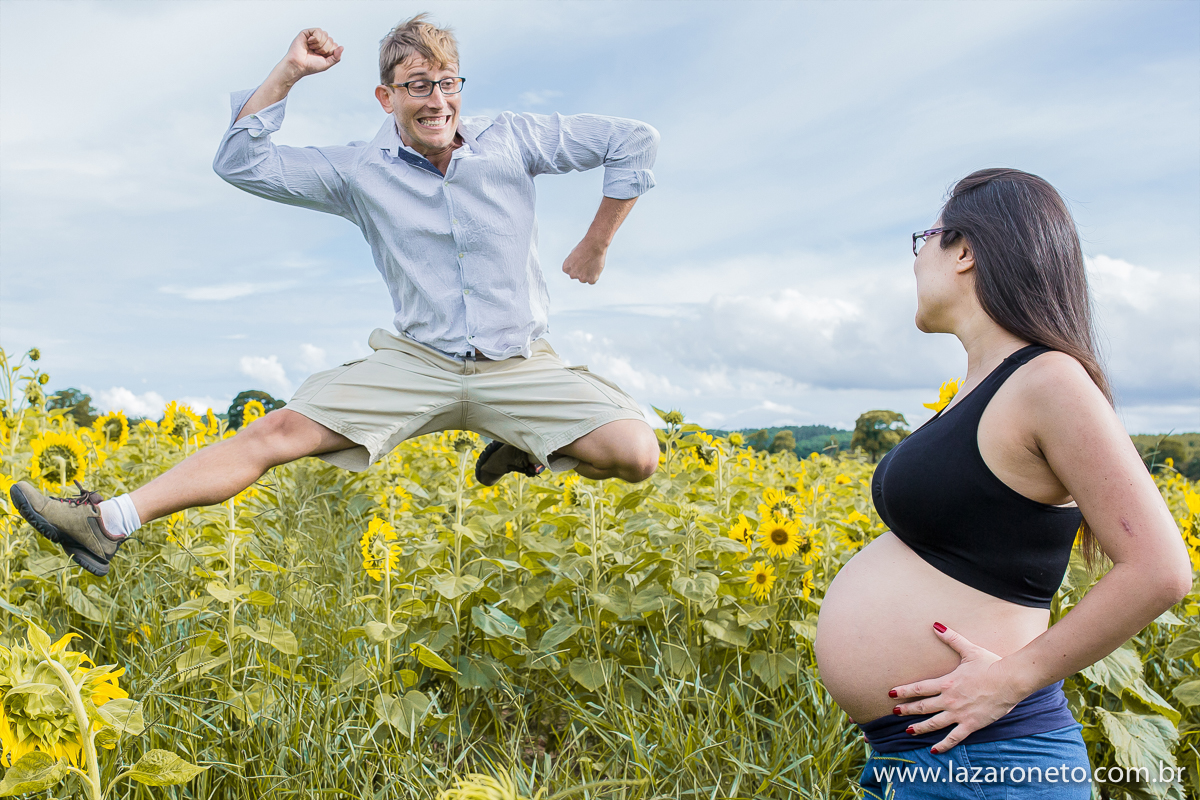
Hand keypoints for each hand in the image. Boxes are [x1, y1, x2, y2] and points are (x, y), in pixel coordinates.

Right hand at [282, 28, 342, 79]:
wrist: (299, 65)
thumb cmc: (310, 65)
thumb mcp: (327, 63)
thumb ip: (336, 57)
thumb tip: (342, 47)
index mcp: (325, 49)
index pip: (335, 45)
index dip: (330, 52)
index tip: (321, 57)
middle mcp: (320, 42)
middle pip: (330, 40)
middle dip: (324, 49)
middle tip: (315, 53)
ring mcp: (314, 37)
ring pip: (325, 34)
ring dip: (319, 44)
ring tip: (312, 48)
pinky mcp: (307, 33)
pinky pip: (318, 31)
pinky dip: (315, 39)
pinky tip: (309, 43)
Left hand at [562, 240, 605, 284]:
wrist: (594, 245)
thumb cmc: (584, 247)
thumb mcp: (573, 254)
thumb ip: (572, 264)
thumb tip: (574, 268)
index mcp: (566, 268)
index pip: (570, 271)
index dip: (576, 266)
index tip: (580, 261)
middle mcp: (572, 274)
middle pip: (577, 276)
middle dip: (581, 271)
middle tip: (587, 262)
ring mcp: (582, 278)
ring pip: (585, 279)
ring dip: (588, 274)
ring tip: (592, 263)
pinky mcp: (591, 280)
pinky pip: (592, 281)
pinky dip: (595, 276)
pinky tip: (595, 267)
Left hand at [889, 623, 1026, 753]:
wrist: (1011, 680)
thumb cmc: (991, 664)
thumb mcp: (969, 650)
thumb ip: (951, 638)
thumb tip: (935, 624)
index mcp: (947, 682)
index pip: (919, 688)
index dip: (904, 691)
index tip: (891, 693)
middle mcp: (949, 700)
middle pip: (922, 707)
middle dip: (907, 710)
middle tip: (894, 712)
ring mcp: (959, 714)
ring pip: (934, 723)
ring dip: (919, 728)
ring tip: (907, 731)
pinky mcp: (971, 724)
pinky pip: (954, 738)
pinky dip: (943, 745)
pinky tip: (934, 750)